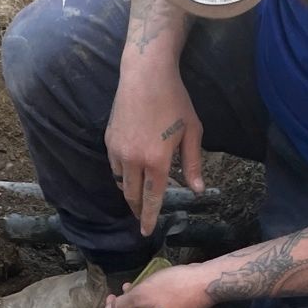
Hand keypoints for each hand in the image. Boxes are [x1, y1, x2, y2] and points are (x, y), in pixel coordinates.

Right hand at [104, 66, 203, 237]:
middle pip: (132, 196)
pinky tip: (130, 173)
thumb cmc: (175, 101)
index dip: (148, 217)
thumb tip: (198, 190)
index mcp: (157, 161)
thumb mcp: (192, 131)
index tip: (146, 232)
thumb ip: (192, 163)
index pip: (151, 198)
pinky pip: (114, 166)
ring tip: (137, 196)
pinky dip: (122, 175)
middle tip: (141, 217)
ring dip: (129, 193)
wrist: (145, 75)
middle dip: (136, 209)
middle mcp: (134, 160)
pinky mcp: (109, 140)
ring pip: (121, 182)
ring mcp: (118, 150)